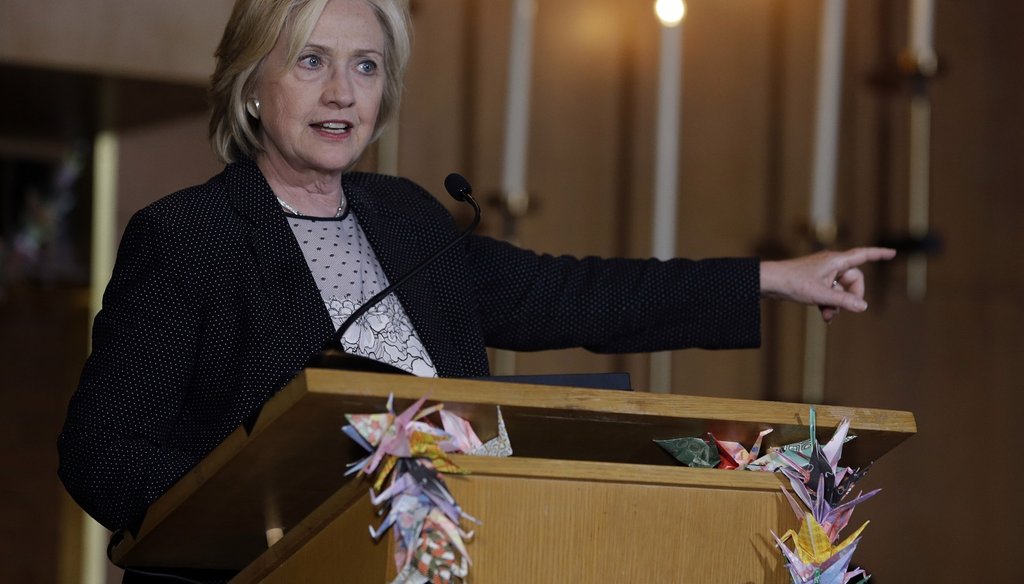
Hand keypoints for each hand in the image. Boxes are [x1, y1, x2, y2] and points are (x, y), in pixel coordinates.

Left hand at [760, 247, 896, 322]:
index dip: (879, 254)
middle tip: (841, 310)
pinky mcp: (814, 281)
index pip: (863, 255)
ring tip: (826, 316)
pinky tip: (823, 316)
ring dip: (837, 304)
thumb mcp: (821, 295)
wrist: (769, 282)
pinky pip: (830, 293)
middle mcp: (831, 264)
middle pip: (853, 281)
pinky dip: (829, 303)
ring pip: (840, 290)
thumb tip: (863, 306)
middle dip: (849, 298)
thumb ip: (843, 301)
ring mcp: (823, 273)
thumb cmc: (793, 283)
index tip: (893, 253)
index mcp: (836, 261)